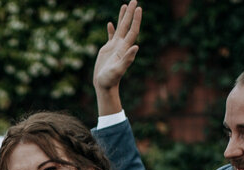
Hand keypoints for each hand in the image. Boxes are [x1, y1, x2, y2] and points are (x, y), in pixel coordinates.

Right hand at [93, 0, 141, 114]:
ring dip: (123, 17)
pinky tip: (110, 23)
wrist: (104, 86)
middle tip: (134, 0)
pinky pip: (110, 36)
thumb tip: (136, 47)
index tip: (138, 8)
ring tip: (125, 5)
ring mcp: (115, 47)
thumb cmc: (110, 80)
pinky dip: (111, 29)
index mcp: (124, 48)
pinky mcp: (108, 50)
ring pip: (120, 28)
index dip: (136, 19)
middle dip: (131, 13)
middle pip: (127, 26)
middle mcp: (121, 45)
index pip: (132, 30)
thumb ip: (127, 59)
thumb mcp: (118, 70)